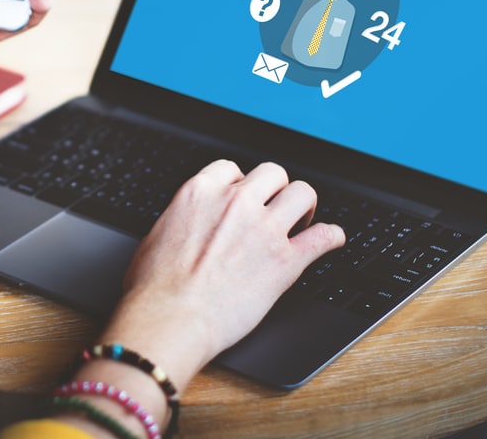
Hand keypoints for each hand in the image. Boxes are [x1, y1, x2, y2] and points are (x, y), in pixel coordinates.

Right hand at [100, 160, 344, 390]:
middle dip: (274, 190)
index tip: (242, 198)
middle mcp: (235, 202)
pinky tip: (331, 240)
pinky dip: (332, 237)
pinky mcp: (285, 261)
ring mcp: (263, 229)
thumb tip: (188, 224)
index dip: (239, 184)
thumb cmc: (154, 287)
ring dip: (304, 206)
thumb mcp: (157, 234)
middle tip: (272, 210)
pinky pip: (324, 237)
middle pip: (273, 173)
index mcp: (200, 192)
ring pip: (302, 193)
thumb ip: (182, 219)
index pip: (232, 168)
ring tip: (300, 222)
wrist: (170, 318)